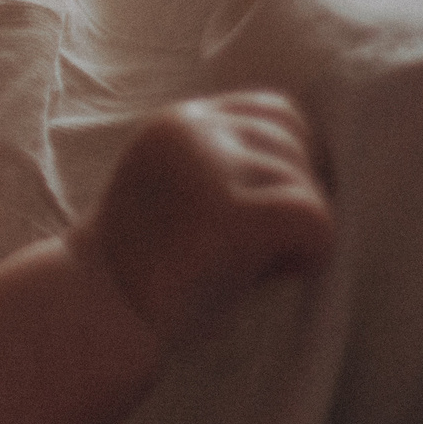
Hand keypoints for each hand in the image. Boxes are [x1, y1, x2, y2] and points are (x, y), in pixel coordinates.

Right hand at [74, 92, 332, 348]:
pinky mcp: (227, 212)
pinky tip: (269, 275)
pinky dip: (309, 253)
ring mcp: (206, 167)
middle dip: (290, 198)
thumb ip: (230, 162)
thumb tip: (326, 161)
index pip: (276, 112)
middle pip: (297, 146)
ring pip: (309, 186)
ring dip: (294, 235)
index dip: (290, 160)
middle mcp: (189, 131)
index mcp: (177, 123)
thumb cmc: (149, 263)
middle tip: (250, 248)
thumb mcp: (180, 187)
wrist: (96, 311)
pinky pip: (313, 219)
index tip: (264, 207)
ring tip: (247, 264)